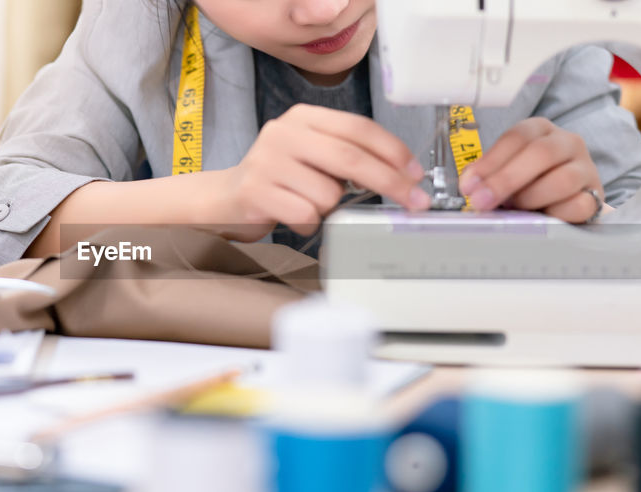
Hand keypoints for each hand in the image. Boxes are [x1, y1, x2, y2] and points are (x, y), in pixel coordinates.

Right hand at [215, 104, 430, 240]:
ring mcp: (266, 161)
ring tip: (310, 206)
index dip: (393, 151)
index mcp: (303, 117)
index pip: (358, 127)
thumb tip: (402, 175)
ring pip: (328, 193)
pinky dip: (309, 224)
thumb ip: (347, 154)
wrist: (224, 199)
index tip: (415, 174)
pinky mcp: (255, 191)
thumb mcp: (312, 154)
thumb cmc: (279, 180)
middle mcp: (283, 132)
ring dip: (331, 209)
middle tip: (414, 202)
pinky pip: (305, 214)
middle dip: (389, 183)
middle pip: (350, 158)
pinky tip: (295, 218)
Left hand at [458, 118, 605, 222]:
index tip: (469, 185)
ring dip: (531, 197)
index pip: (517, 137)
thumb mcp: (507, 169)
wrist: (566, 198)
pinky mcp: (595, 195)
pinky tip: (541, 217)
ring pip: (563, 179)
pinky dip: (556, 213)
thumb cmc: (530, 181)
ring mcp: (585, 168)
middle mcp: (567, 142)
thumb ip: (488, 174)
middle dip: (506, 180)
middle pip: (541, 153)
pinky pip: (579, 204)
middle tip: (482, 201)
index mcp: (540, 129)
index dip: (490, 162)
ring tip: (515, 208)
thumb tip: (470, 185)